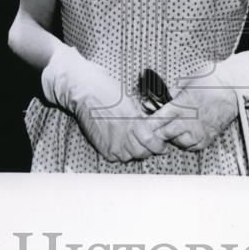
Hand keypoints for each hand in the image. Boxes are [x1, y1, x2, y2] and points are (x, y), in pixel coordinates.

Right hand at [41, 45, 166, 162]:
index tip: (163, 146)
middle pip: (143, 153)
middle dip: (149, 149)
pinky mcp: (103, 149)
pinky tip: (122, 144)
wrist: (86, 92)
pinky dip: (122, 153)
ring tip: (135, 143)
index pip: (152, 142)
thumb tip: (156, 128)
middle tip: (151, 144)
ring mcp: (112, 145)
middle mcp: (124, 137)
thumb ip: (144, 118)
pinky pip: (117, 158)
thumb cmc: (110, 91)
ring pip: (130, 157)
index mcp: (134, 122)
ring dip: (135, 152)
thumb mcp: (133, 102)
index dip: (159, 146)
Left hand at [153, 51, 248, 151]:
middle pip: (163, 135)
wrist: (233, 88)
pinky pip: (191, 147)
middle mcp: (187, 122)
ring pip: (176, 143)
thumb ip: (171, 93)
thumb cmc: (210, 80)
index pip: (156, 121)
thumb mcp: (186, 80)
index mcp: (180, 106)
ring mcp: (198, 132)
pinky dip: (186, 142)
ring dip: (172, 137)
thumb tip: (158, 100)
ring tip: (174, 128)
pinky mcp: (208, 138)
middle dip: (158, 131)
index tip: (145, 122)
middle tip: (159, 125)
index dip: (148, 124)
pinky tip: (186, 133)